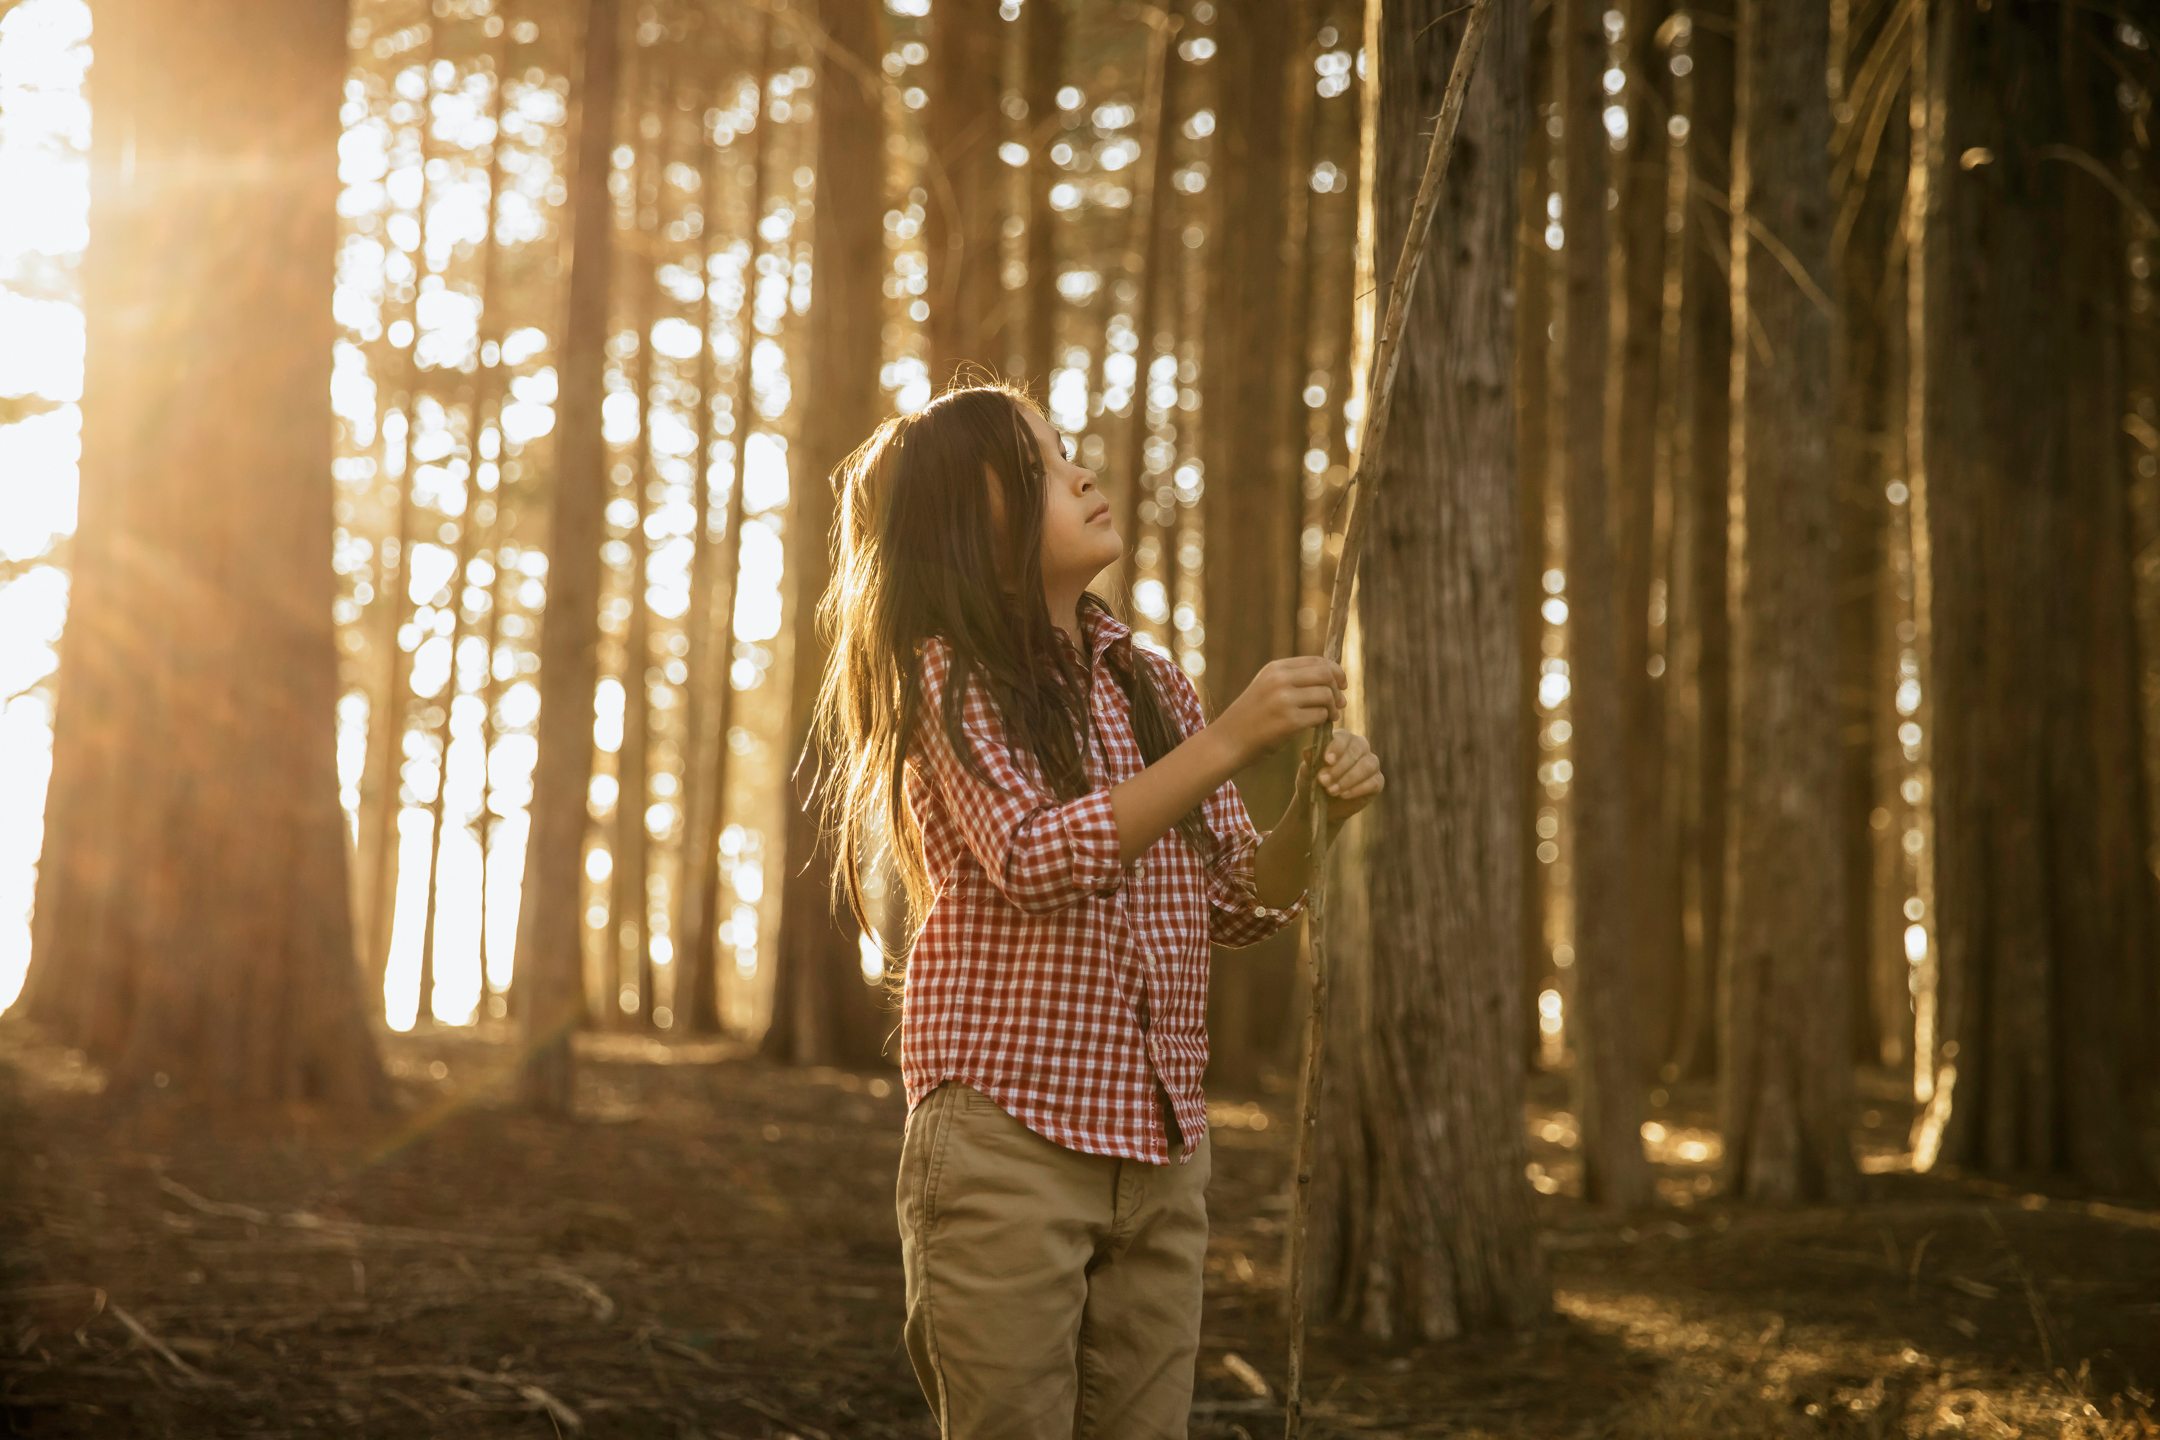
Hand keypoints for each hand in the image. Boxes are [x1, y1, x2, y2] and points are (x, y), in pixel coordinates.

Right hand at [1215, 656, 1346, 765]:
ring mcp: (1284, 700)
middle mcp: (1279, 680)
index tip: (1341, 685)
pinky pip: (1320, 716)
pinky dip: (1324, 721)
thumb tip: (1330, 678)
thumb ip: (1293, 679)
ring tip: (1331, 717)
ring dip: (1333, 708)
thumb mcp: (1267, 688)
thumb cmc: (1251, 717)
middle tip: (1339, 703)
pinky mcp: (1289, 722)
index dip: (1336, 672)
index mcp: (1275, 668)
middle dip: (1337, 689)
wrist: (1228, 741)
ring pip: (1326, 695)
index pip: (1317, 661)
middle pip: (1325, 675)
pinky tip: (1318, 726)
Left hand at [1302, 730, 1382, 823]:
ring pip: (1368, 765)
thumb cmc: (1312, 782)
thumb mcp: (1307, 772)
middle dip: (1340, 766)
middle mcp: (1359, 747)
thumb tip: (1308, 751)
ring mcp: (1371, 764)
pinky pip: (1374, 782)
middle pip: (1358, 748)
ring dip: (1348, 779)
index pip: (1344, 737)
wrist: (1319, 806)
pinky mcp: (1377, 781)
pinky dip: (1357, 789)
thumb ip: (1310, 760)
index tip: (1326, 760)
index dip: (1336, 747)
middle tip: (1323, 780)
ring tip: (1331, 791)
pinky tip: (1343, 795)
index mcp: (1342, 739)